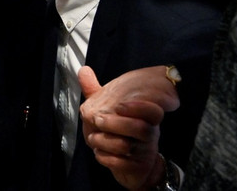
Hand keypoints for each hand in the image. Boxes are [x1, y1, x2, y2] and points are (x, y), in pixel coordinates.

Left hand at [79, 66, 177, 189]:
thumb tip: (83, 70)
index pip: (153, 111)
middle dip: (114, 124)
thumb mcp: (109, 107)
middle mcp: (148, 133)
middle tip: (98, 120)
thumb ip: (96, 91)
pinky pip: (122, 164)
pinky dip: (106, 158)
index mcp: (145, 116)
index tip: (118, 105)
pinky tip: (98, 152)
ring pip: (128, 145)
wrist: (134, 162)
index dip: (137, 107)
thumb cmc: (120, 129)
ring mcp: (143, 150)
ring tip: (93, 138)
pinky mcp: (136, 166)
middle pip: (140, 128)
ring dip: (105, 141)